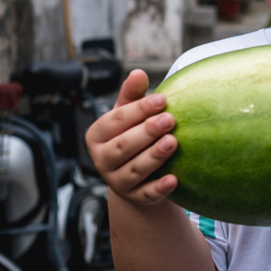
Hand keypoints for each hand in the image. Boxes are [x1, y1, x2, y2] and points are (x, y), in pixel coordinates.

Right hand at [85, 69, 178, 205]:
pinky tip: (174, 179)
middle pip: (123, 146)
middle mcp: (102, 160)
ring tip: (173, 142)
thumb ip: (132, 95)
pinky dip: (159, 188)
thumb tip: (138, 72)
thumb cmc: (131, 135)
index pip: (116, 121)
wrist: (136, 176)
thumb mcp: (127, 115)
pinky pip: (146, 194)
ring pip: (134, 169)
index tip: (162, 99)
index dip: (138, 110)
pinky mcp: (134, 197)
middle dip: (147, 132)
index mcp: (97, 135)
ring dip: (153, 156)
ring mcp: (117, 181)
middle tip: (170, 119)